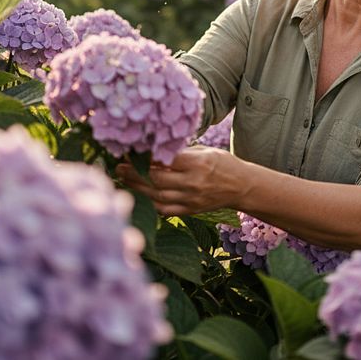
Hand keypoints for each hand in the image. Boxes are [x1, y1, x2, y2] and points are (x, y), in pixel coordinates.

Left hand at [114, 145, 244, 215]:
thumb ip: (182, 153)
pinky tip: (138, 196)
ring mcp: (191, 199)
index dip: (146, 157)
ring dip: (137, 188)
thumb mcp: (205, 151)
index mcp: (198, 163)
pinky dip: (150, 204)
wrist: (241, 187)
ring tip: (123, 180)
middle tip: (118, 167)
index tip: (131, 152)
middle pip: (156, 179)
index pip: (165, 159)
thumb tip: (155, 151)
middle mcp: (193, 182)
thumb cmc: (223, 163)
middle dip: (134, 173)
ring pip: (157, 195)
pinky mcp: (191, 210)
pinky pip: (165, 209)